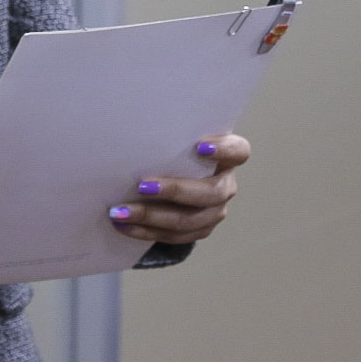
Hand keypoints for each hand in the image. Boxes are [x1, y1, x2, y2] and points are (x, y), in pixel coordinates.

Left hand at [106, 135, 251, 245]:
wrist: (170, 174)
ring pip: (190, 220)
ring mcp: (214, 211)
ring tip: (121, 212)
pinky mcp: (200, 229)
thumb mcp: (176, 139)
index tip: (200, 146)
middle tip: (143, 186)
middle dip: (175, 190)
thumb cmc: (172, 149)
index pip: (239, 151)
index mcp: (226, 158)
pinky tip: (123, 225)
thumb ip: (169, 135)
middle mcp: (225, 185)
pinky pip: (175, 236)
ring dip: (152, 217)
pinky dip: (146, 231)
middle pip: (211, 193)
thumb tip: (133, 125)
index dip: (224, 150)